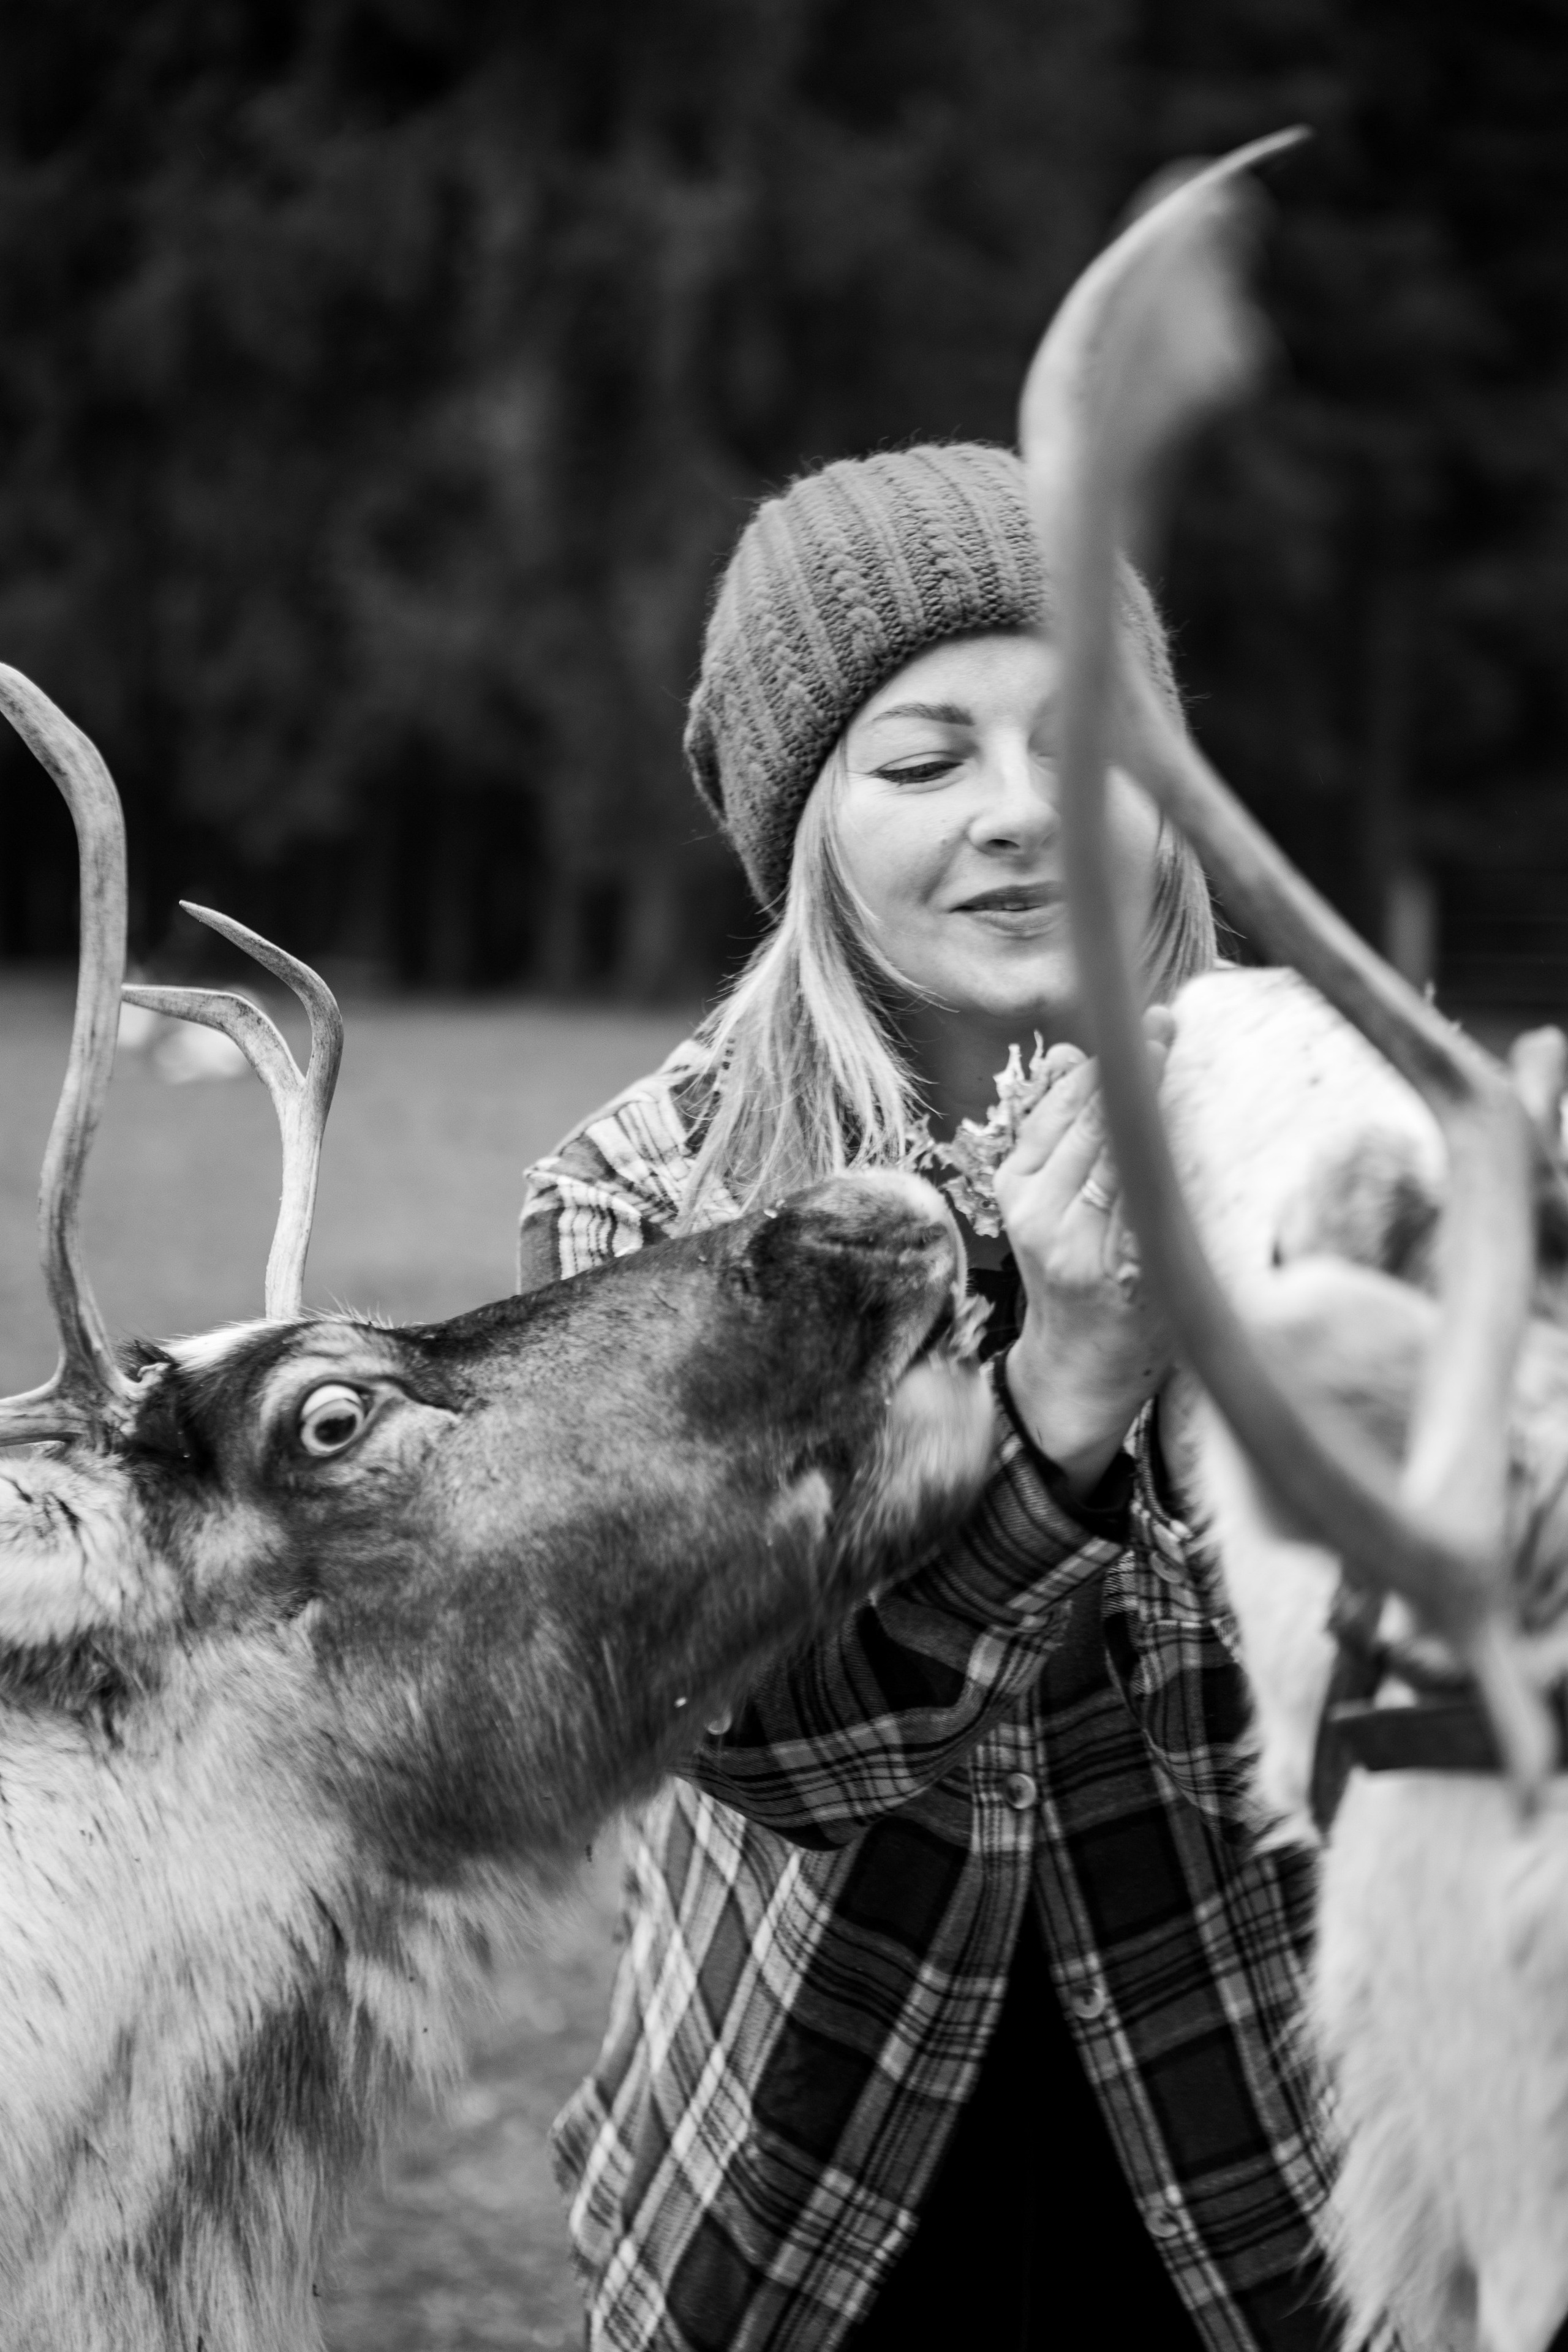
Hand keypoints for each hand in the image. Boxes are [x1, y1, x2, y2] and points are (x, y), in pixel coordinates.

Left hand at [995, 1009, 1173, 1496]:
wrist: (1078, 1364)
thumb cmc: (1148, 1325)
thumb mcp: (1180, 1273)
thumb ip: (1178, 1199)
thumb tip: (1173, 1104)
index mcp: (1114, 1263)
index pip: (1131, 1156)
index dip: (1150, 1094)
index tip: (1174, 1045)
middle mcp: (1058, 1233)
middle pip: (1094, 1127)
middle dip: (1130, 1071)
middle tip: (1167, 1024)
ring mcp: (1024, 1210)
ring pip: (1064, 1116)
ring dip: (1102, 1072)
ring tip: (1144, 1035)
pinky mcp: (1008, 1193)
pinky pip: (1041, 1121)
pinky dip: (1071, 1089)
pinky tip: (1099, 1065)